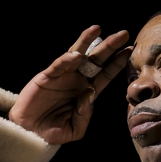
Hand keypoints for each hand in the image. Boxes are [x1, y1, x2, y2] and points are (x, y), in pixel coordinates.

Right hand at [9, 26, 131, 144]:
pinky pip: (58, 65)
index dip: (117, 63)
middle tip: (123, 34)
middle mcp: (77, 80)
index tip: (129, 51)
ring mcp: (63, 76)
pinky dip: (67, 59)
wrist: (30, 132)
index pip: (106, 74)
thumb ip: (85, 114)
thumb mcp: (76, 129)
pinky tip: (76, 55)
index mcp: (87, 92)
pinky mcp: (47, 77)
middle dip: (110, 47)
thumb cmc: (54, 130)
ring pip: (78, 55)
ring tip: (97, 29)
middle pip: (96, 60)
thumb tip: (90, 93)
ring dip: (87, 41)